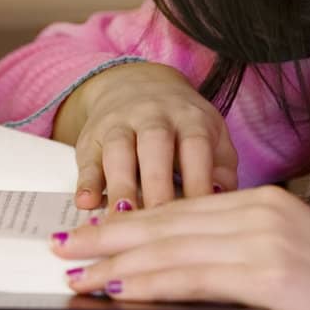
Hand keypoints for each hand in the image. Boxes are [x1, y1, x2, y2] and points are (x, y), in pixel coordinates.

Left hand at [50, 184, 309, 309]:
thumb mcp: (289, 271)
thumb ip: (242, 263)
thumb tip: (189, 280)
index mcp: (264, 203)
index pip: (180, 211)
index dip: (128, 223)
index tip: (88, 233)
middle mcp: (261, 209)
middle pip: (166, 221)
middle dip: (107, 234)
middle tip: (61, 246)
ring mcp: (267, 238)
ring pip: (173, 246)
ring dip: (116, 260)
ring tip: (75, 272)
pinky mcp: (272, 273)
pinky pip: (195, 277)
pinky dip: (150, 283)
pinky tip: (119, 290)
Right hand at [63, 62, 240, 213]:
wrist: (136, 84)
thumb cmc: (183, 127)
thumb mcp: (211, 138)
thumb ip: (221, 170)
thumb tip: (224, 201)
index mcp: (190, 117)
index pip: (196, 146)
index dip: (198, 180)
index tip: (201, 217)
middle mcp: (154, 115)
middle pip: (155, 146)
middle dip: (156, 185)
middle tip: (160, 224)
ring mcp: (120, 124)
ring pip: (118, 151)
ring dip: (120, 186)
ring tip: (122, 219)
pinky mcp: (91, 138)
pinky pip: (87, 159)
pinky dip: (85, 182)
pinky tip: (85, 203)